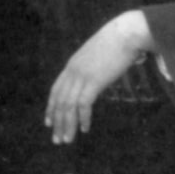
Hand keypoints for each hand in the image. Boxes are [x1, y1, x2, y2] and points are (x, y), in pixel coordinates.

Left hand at [45, 11, 151, 144]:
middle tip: (57, 140)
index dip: (50, 107)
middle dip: (57, 122)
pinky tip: (84, 129)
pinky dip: (83, 118)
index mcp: (72, 65)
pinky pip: (84, 104)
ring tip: (67, 140)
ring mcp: (82, 76)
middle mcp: (72, 71)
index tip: (48, 122)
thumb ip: (91, 68)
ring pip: (68, 105)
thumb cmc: (117, 43)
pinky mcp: (94, 80)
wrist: (126, 33)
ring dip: (67, 125)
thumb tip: (95, 79)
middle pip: (59, 101)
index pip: (55, 90)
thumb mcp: (97, 55)